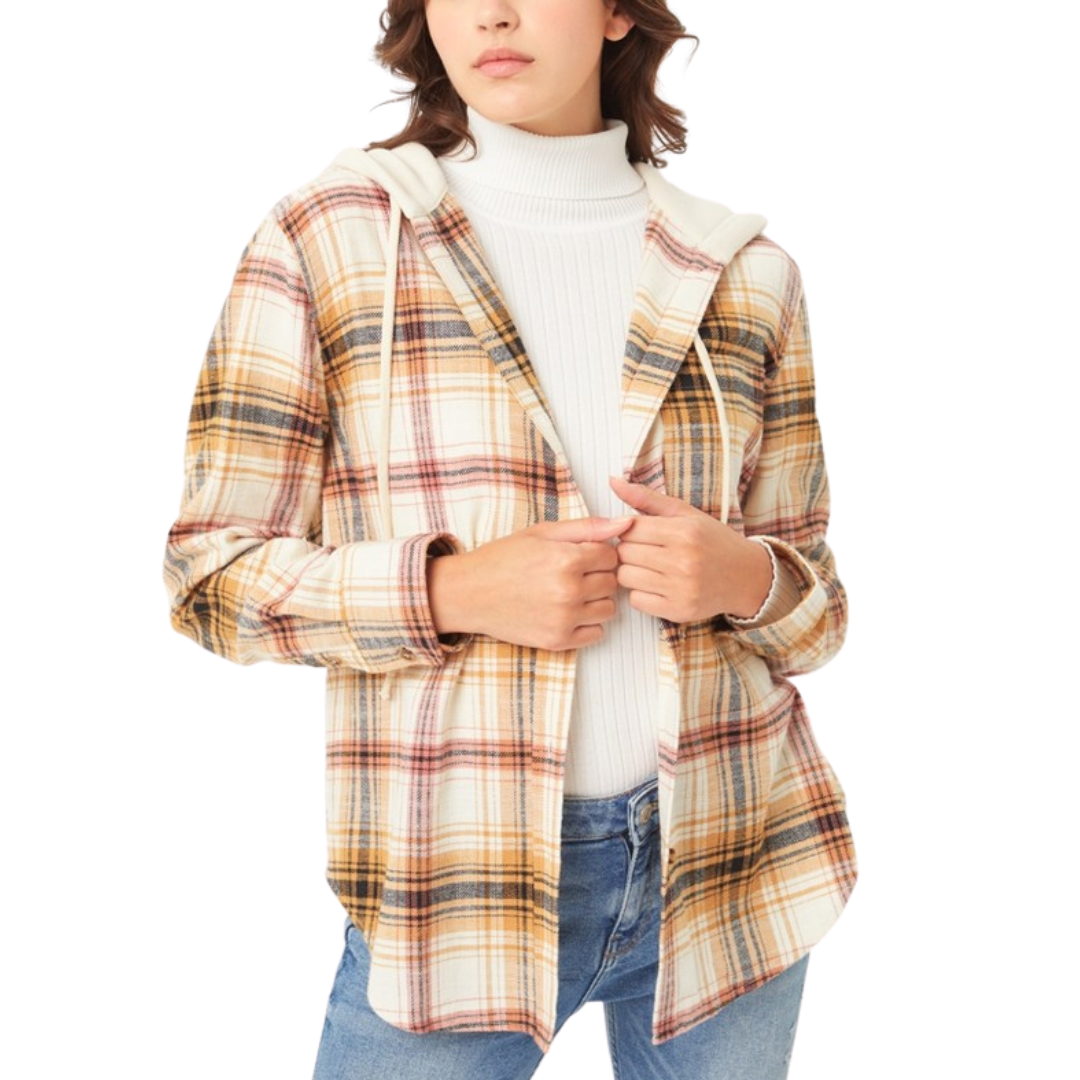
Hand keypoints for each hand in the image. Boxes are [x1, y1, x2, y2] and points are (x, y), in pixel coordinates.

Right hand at [428, 516, 633, 650]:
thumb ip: (587, 527)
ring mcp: (564, 619)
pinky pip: (596, 633)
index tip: (580, 555)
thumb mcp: (542, 533)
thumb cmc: (503, 559)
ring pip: (609, 609)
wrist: (469, 593)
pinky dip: (587, 623)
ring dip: (596, 600)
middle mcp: (569, 591)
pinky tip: (567, 611)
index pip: (612, 556)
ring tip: (569, 592)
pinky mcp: (558, 641)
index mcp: (566, 559)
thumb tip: (626, 523)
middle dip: (598, 575)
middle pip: (612, 582)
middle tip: (571, 573)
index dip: (598, 553)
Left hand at [608, 476, 771, 622]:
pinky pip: (636, 601)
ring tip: (650, 568)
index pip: (629, 528)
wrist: (747, 576)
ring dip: (632, 572)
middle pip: (624, 553)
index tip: (640, 533)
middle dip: (629, 550)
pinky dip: (641, 593)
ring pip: (625, 577)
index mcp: (684, 532)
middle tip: (646, 551)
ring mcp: (681, 588)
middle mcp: (683, 560)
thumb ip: (647, 498)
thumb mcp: (685, 513)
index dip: (629, 529)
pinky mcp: (679, 610)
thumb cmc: (713, 542)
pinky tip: (657, 585)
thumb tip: (613, 481)